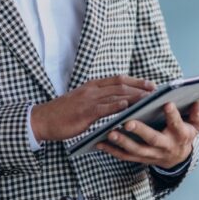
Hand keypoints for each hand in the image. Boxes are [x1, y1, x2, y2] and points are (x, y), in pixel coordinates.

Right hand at [30, 75, 154, 140]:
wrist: (43, 120)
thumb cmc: (63, 113)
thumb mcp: (82, 101)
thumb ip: (98, 99)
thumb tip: (116, 101)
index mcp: (92, 86)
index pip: (118, 79)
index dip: (136, 81)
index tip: (150, 84)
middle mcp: (92, 89)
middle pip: (121, 84)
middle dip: (140, 87)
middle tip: (155, 90)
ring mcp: (88, 100)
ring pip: (115, 94)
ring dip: (134, 96)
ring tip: (148, 99)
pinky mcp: (85, 112)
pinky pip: (103, 108)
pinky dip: (116, 106)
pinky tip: (128, 107)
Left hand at [97, 101, 198, 168]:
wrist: (178, 157)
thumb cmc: (185, 133)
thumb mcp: (196, 125)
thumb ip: (197, 114)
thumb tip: (197, 103)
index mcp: (180, 135)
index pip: (177, 125)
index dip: (173, 115)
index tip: (167, 103)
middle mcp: (166, 146)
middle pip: (153, 139)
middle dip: (140, 131)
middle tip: (128, 121)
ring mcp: (152, 155)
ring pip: (136, 150)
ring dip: (122, 142)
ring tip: (110, 132)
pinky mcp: (140, 159)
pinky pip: (125, 156)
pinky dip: (112, 150)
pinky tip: (100, 142)